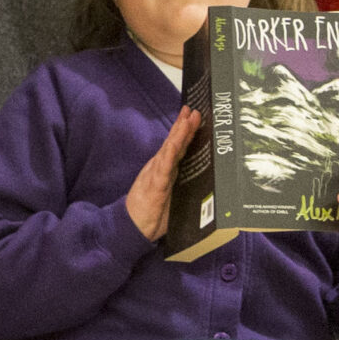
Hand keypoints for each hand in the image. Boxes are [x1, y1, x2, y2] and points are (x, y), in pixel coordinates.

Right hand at [125, 107, 201, 241]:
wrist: (132, 228)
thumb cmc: (153, 215)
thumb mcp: (173, 199)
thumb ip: (184, 187)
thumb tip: (206, 182)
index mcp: (166, 171)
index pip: (178, 148)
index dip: (186, 132)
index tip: (194, 116)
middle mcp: (160, 169)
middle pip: (174, 144)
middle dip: (184, 127)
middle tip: (194, 110)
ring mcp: (156, 176)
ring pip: (169, 152)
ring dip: (178, 136)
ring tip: (186, 121)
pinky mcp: (154, 187)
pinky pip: (162, 170)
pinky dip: (168, 156)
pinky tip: (174, 145)